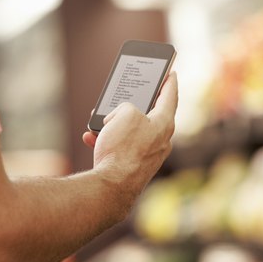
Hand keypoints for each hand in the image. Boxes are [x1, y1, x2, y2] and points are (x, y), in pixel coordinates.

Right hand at [82, 72, 177, 206]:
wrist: (111, 189)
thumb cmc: (122, 149)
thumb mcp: (124, 113)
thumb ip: (127, 106)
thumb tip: (121, 117)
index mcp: (164, 124)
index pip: (170, 96)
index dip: (169, 82)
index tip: (170, 73)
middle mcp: (161, 141)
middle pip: (150, 115)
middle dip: (134, 104)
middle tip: (131, 92)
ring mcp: (148, 156)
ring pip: (131, 132)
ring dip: (114, 124)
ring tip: (98, 121)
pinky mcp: (134, 168)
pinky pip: (121, 148)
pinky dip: (107, 141)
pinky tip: (92, 138)